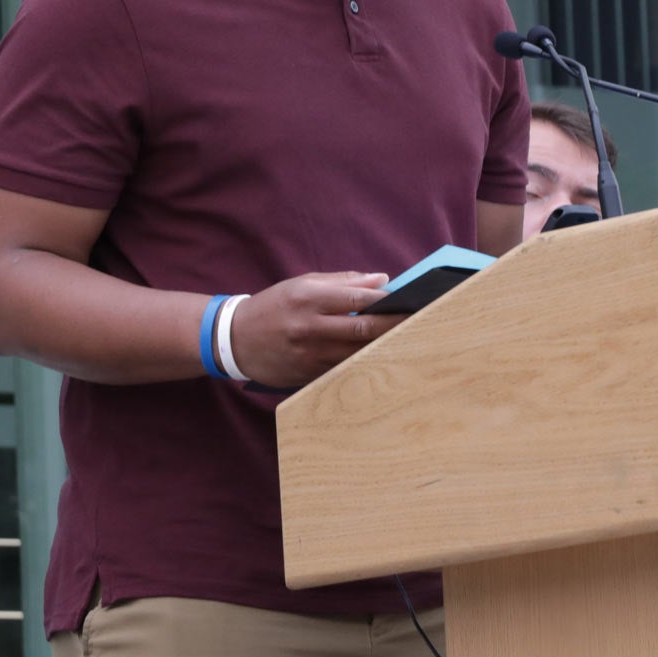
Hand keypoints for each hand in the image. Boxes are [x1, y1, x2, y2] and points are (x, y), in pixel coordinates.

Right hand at [231, 272, 400, 387]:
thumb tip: (382, 280)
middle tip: (423, 324)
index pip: (358, 300)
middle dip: (396, 327)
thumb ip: (344, 282)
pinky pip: (344, 370)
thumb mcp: (303, 284)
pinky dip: (365, 364)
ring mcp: (309, 355)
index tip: (414, 301)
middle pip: (363, 330)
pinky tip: (385, 360)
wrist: (234, 339)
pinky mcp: (308, 376)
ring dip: (386, 348)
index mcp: (308, 298)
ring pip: (358, 354)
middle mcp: (309, 327)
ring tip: (412, 342)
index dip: (388, 302)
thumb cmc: (274, 305)